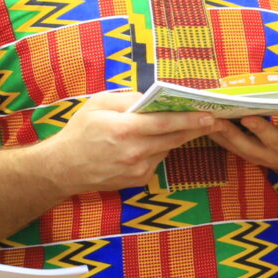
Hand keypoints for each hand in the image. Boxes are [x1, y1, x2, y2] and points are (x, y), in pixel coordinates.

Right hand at [36, 92, 219, 193]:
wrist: (63, 167)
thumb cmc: (80, 131)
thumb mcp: (98, 104)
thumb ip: (127, 98)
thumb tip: (154, 97)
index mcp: (124, 129)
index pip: (165, 123)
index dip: (190, 119)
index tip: (210, 115)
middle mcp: (134, 151)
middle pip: (174, 138)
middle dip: (195, 128)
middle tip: (214, 120)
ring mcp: (138, 168)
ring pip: (166, 149)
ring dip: (172, 138)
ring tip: (170, 128)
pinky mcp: (139, 180)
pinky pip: (157, 161)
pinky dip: (156, 151)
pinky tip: (142, 146)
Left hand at [204, 104, 277, 176]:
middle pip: (272, 140)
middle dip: (260, 129)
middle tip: (247, 115)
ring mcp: (268, 155)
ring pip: (247, 146)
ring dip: (230, 134)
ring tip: (214, 119)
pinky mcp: (252, 155)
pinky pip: (233, 147)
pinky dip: (219, 137)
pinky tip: (204, 124)